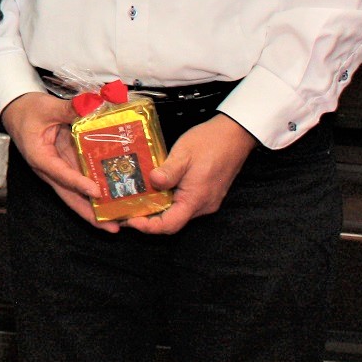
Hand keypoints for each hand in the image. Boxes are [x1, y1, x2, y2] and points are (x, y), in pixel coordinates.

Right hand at [1, 91, 118, 232]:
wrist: (17, 110)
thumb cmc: (28, 111)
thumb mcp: (47, 108)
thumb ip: (69, 109)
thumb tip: (91, 106)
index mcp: (40, 157)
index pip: (60, 173)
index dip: (78, 183)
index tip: (97, 192)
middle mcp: (49, 169)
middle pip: (69, 196)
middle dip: (89, 214)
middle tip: (111, 226)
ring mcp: (58, 169)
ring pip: (76, 193)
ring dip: (94, 208)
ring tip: (117, 220)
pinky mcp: (66, 165)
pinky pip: (81, 181)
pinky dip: (96, 190)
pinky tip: (113, 197)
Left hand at [125, 113, 256, 234]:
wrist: (235, 134)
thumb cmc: (210, 142)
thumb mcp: (184, 153)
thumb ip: (168, 171)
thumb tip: (152, 182)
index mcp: (196, 199)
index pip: (169, 225)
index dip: (148, 227)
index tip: (130, 220)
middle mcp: (203, 205)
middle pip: (172, 222)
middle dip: (148, 220)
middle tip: (127, 210)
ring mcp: (207, 200)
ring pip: (179, 213)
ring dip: (158, 210)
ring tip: (137, 200)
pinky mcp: (208, 193)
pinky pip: (185, 204)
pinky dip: (169, 201)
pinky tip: (157, 190)